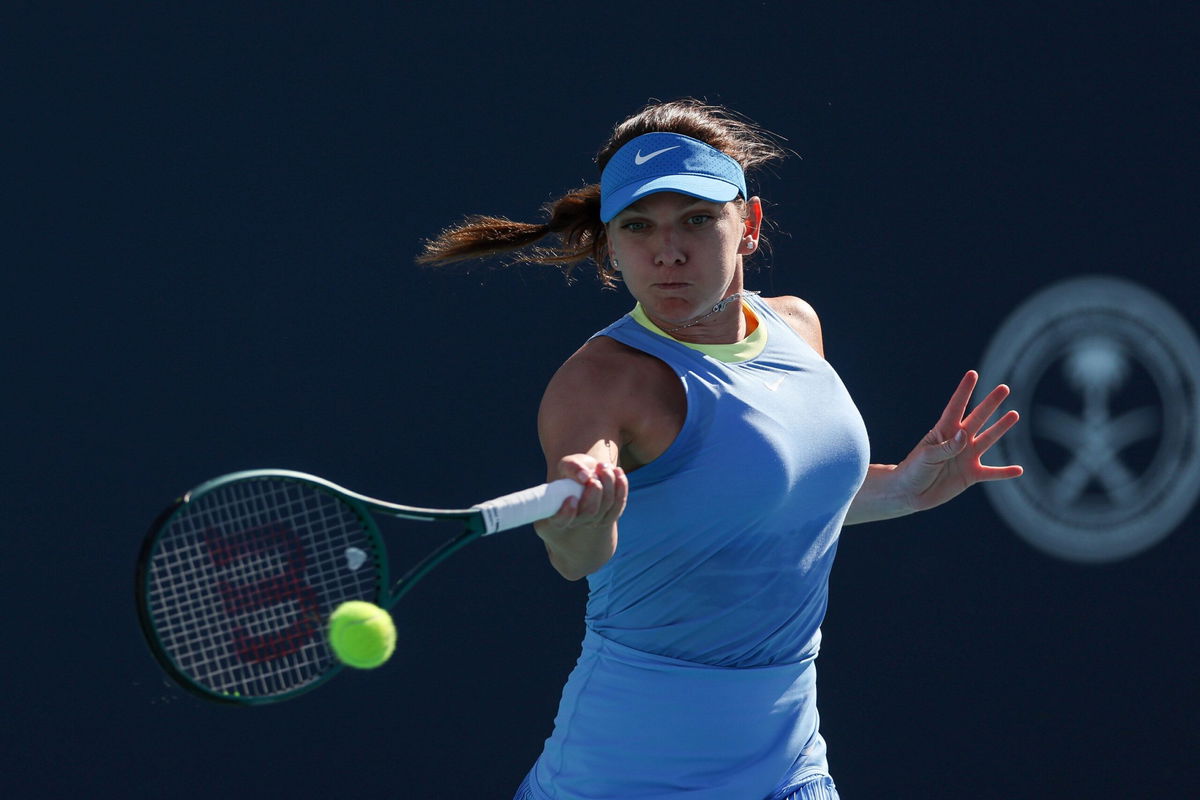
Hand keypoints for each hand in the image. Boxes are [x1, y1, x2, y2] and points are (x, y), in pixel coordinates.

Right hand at [533, 454, 627, 579]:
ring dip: (609, 483)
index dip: (566, 513)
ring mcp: (594, 521)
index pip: (560, 521)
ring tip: (604, 466)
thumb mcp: (568, 464)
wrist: (588, 472)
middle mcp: (576, 521)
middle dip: (596, 490)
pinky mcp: (609, 515)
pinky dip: (621, 487)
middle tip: (595, 472)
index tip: (572, 498)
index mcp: (558, 511)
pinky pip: (619, 505)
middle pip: (590, 512)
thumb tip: (585, 476)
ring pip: (606, 506)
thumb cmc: (573, 470)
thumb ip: (573, 468)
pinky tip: (619, 472)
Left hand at [892, 370, 1022, 512]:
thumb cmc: (913, 470)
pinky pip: (992, 473)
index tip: (972, 374)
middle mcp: (958, 441)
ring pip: (988, 440)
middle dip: (990, 404)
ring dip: (1001, 428)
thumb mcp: (927, 456)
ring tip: (1014, 415)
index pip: (956, 407)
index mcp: (943, 432)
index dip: (964, 391)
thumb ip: (946, 446)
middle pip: (978, 419)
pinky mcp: (971, 475)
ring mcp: (966, 457)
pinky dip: (1005, 472)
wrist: (909, 493)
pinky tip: (1019, 469)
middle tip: (1004, 388)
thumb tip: (964, 435)